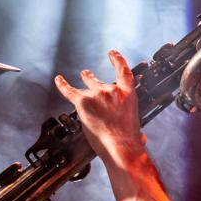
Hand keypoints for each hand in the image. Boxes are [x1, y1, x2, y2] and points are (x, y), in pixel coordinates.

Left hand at [54, 50, 146, 167]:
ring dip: (84, 81)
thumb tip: (141, 138)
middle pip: (100, 83)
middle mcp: (112, 90)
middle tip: (86, 73)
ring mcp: (97, 95)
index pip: (123, 72)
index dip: (117, 60)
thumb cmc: (129, 141)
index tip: (113, 54)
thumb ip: (137, 130)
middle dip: (92, 77)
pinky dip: (63, 84)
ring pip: (87, 89)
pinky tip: (59, 79)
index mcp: (128, 95)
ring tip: (82, 75)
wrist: (121, 147)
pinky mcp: (83, 102)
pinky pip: (70, 91)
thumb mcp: (137, 129)